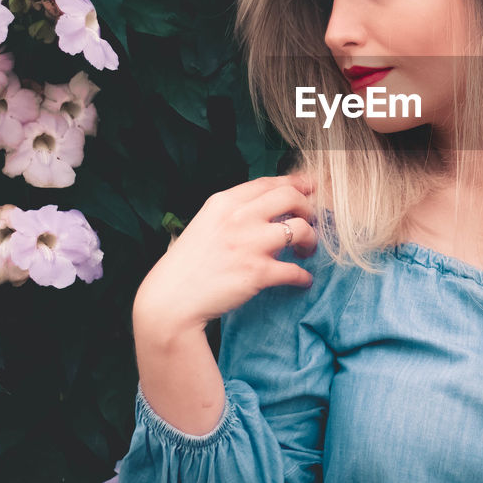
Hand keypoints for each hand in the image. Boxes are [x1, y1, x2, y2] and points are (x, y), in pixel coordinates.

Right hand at [133, 173, 318, 336]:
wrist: (171, 299)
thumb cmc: (188, 264)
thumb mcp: (205, 223)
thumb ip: (233, 211)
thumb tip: (267, 206)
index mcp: (224, 202)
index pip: (268, 183)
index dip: (294, 183)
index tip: (309, 188)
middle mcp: (238, 218)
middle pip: (290, 197)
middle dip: (308, 207)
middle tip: (311, 220)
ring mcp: (250, 244)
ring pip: (301, 229)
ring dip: (311, 239)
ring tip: (306, 250)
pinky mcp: (258, 272)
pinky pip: (296, 270)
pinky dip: (304, 276)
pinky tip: (303, 279)